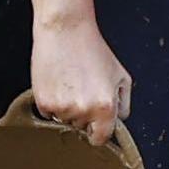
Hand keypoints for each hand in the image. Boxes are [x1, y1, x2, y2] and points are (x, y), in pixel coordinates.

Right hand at [28, 16, 132, 142]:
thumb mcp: (121, 75)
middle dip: (83, 114)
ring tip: (70, 82)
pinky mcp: (44, 102)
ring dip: (67, 108)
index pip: (100, 138)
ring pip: (64, 120)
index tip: (95, 126)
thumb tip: (117, 121)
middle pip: (81, 127)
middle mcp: (83, 111)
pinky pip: (48, 113)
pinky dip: (52, 102)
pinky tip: (58, 82)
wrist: (65, 30)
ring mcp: (62, 108)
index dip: (98, 131)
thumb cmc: (92, 48)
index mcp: (105, 107)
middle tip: (82, 89)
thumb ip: (123, 104)